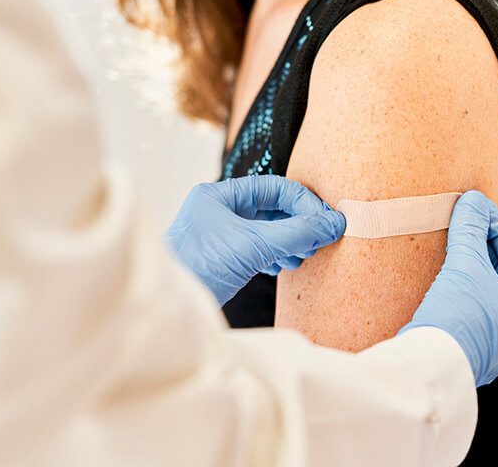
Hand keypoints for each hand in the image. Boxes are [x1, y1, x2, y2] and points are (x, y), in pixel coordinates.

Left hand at [164, 176, 345, 305]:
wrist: (165, 309)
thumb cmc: (198, 268)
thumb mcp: (254, 245)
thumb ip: (297, 232)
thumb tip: (332, 223)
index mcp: (219, 195)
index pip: (273, 188)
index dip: (304, 203)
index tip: (327, 222)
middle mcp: (218, 211)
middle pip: (271, 209)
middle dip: (299, 224)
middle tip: (320, 239)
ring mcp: (218, 236)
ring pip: (265, 231)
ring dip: (290, 241)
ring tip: (306, 255)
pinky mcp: (221, 260)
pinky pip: (256, 249)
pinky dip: (275, 255)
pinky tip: (285, 265)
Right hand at [399, 190, 497, 386]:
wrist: (427, 366)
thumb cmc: (456, 316)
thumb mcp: (466, 267)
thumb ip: (471, 230)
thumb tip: (473, 199)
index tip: (475, 210)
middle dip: (484, 247)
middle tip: (463, 224)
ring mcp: (495, 344)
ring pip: (487, 293)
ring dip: (471, 267)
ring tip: (451, 246)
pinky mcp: (469, 350)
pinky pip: (471, 310)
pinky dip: (460, 289)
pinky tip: (441, 277)